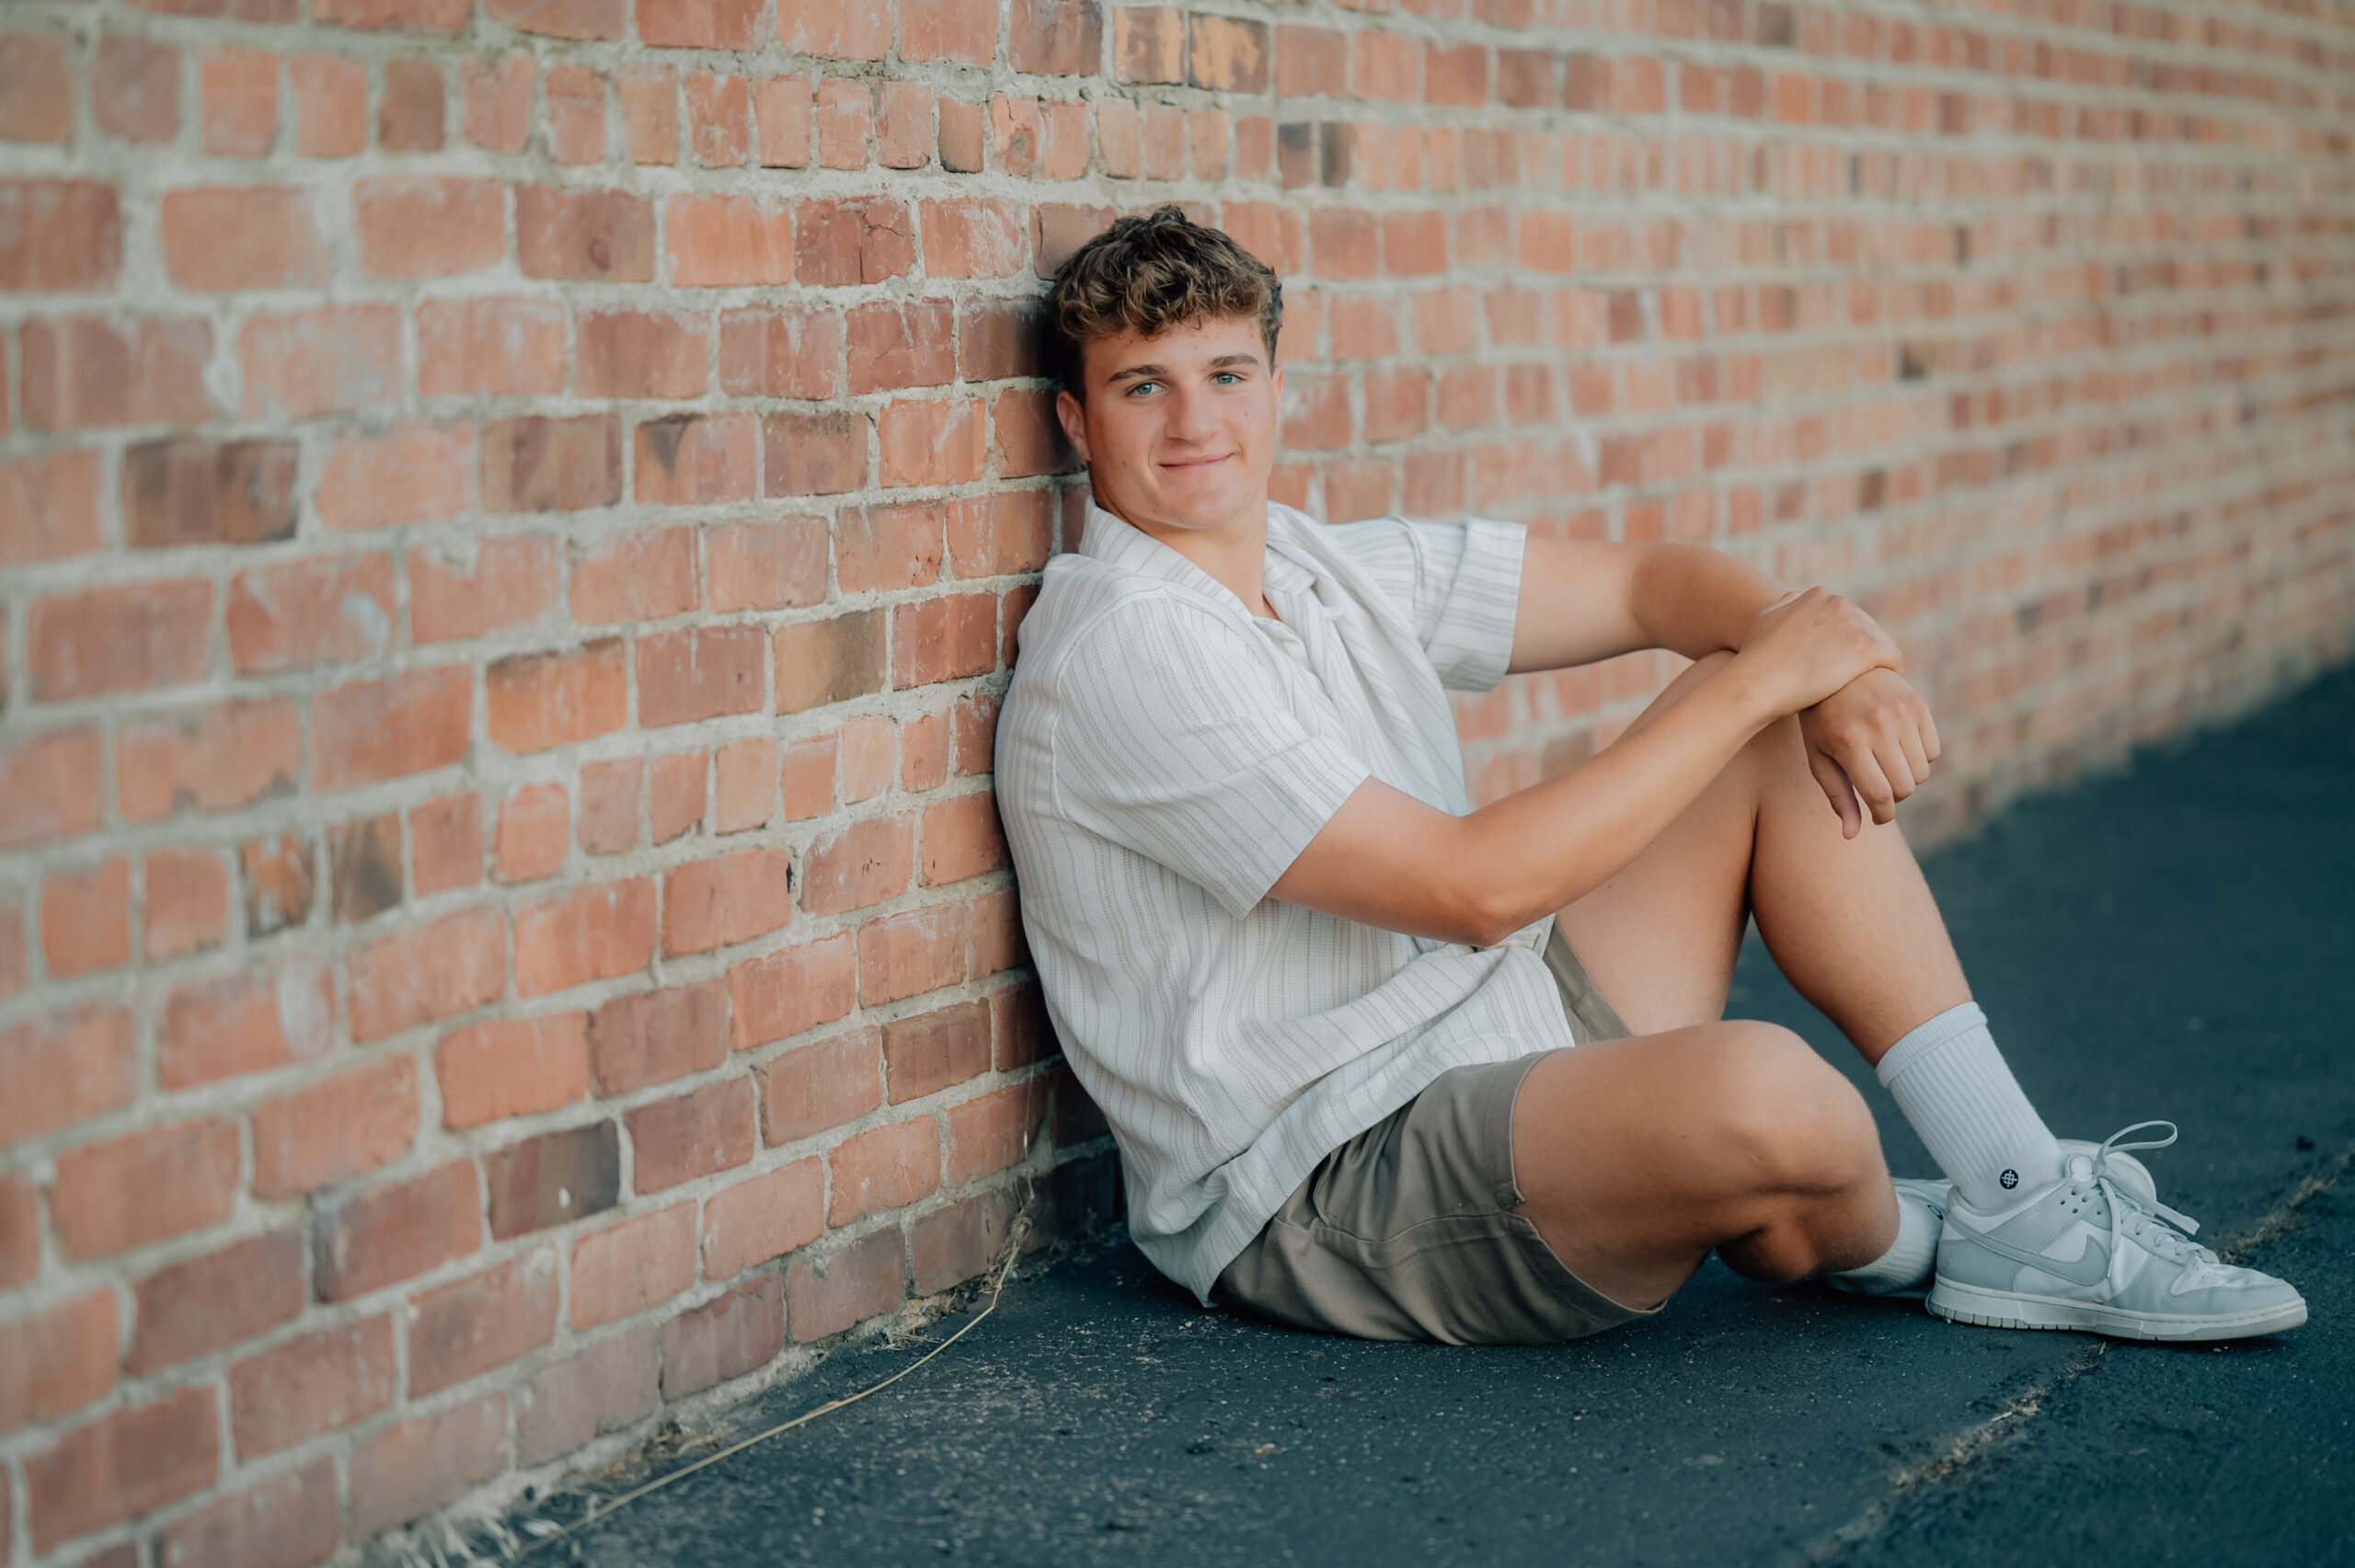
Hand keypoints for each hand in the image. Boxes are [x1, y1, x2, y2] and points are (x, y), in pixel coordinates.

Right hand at [1729, 587, 1903, 718]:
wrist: (1757, 683)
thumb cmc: (1758, 657)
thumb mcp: (1766, 618)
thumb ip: (1786, 604)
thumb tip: (1798, 598)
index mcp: (1818, 595)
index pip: (1847, 614)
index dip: (1848, 636)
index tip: (1847, 655)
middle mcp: (1838, 603)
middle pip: (1867, 625)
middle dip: (1865, 646)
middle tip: (1865, 671)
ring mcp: (1853, 624)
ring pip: (1882, 640)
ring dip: (1881, 658)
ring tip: (1880, 678)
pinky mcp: (1865, 649)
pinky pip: (1892, 656)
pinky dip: (1893, 667)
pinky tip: (1890, 681)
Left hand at [1799, 668, 1941, 837]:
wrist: (1840, 670)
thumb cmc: (1823, 722)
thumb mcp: (1820, 757)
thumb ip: (1838, 797)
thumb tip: (1850, 836)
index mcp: (1849, 743)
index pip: (1880, 795)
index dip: (1883, 815)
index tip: (1879, 818)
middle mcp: (1878, 727)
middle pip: (1905, 787)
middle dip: (1894, 798)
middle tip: (1879, 790)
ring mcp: (1901, 713)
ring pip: (1922, 772)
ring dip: (1907, 778)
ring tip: (1887, 767)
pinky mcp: (1918, 705)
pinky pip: (1933, 751)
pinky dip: (1920, 758)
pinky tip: (1899, 748)